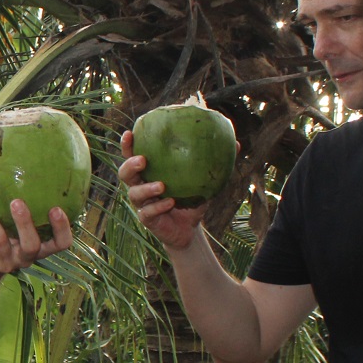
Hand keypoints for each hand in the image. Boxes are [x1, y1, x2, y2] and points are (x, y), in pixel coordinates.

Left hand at [0, 192, 72, 282]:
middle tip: (17, 201)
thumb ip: (27, 209)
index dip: (61, 229)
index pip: (61, 244)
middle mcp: (25, 258)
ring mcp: (4, 262)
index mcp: (40, 249)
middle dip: (24, 223)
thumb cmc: (5, 239)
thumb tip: (31, 164)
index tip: (56, 208)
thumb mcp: (18, 229)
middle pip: (31, 245)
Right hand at [118, 136, 207, 251]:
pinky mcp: (147, 220)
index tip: (129, 133)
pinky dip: (158, 206)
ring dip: (146, 188)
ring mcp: (142, 204)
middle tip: (143, 160)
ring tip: (161, 185)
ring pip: (134, 194)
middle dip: (130, 165)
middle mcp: (140, 186)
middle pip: (125, 174)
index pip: (132, 155)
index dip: (128, 145)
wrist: (189, 230)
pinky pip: (148, 212)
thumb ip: (215, 163)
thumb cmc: (192, 200)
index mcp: (149, 172)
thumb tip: (237, 143)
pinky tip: (170, 203)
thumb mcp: (204, 180)